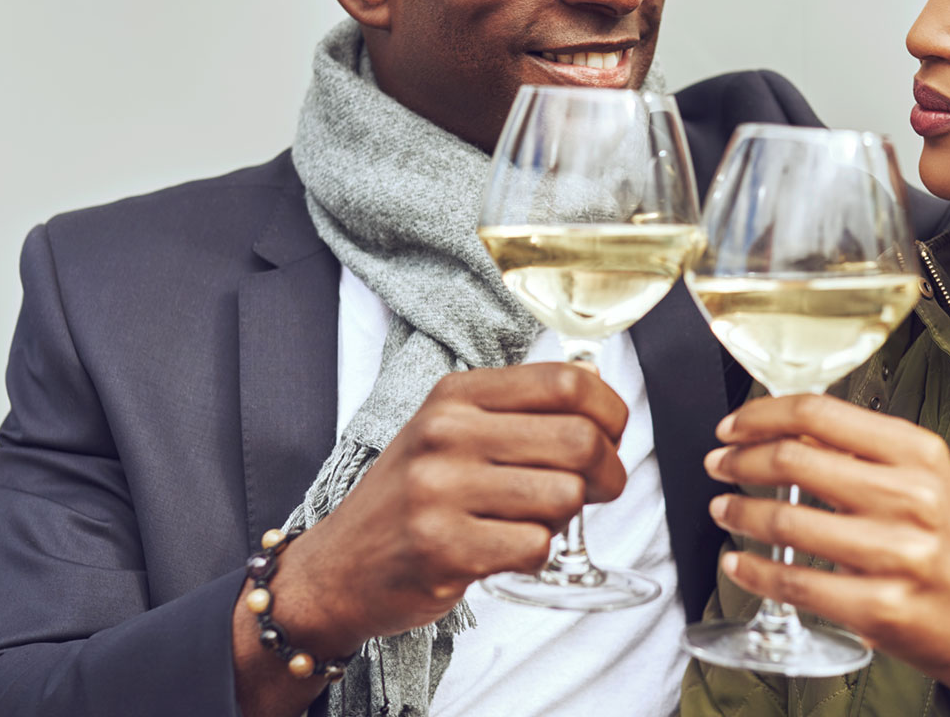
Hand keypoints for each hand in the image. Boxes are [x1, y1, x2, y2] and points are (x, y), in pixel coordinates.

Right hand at [273, 362, 628, 647]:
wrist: (338, 567)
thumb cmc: (409, 498)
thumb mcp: (449, 431)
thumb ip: (516, 411)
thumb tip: (601, 401)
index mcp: (456, 395)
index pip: (567, 382)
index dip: (611, 412)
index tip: (612, 437)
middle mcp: (447, 434)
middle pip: (580, 440)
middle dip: (606, 473)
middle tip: (596, 491)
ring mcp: (441, 492)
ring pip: (565, 496)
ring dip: (565, 519)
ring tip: (531, 521)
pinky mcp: (445, 549)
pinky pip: (537, 547)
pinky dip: (534, 555)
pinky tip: (502, 550)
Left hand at [704, 395, 949, 716]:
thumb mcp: (924, 480)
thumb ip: (862, 453)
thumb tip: (784, 432)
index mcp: (919, 453)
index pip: (820, 414)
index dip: (761, 416)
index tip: (732, 428)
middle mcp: (911, 497)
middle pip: (795, 460)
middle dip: (740, 461)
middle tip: (718, 465)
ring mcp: (897, 554)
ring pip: (788, 522)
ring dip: (739, 513)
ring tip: (723, 511)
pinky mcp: (880, 607)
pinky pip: (795, 583)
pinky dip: (753, 572)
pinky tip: (738, 562)